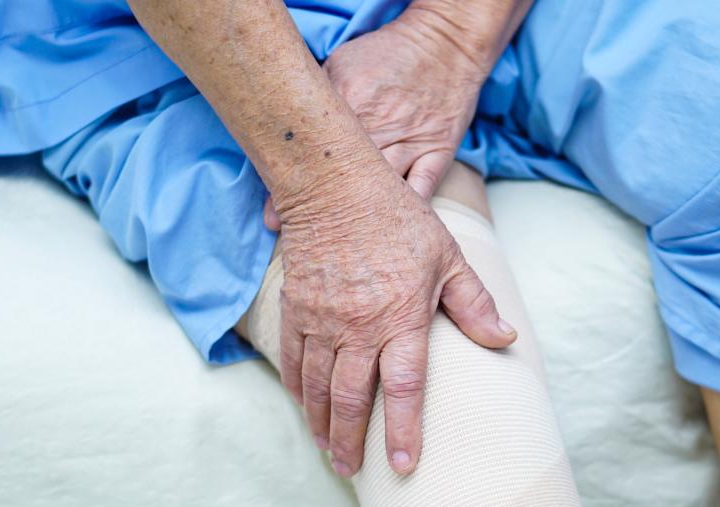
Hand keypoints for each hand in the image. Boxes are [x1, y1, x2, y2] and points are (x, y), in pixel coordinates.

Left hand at [263, 13, 486, 229]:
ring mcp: (411, 141)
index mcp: (351, 100)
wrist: (446, 44)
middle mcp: (380, 125)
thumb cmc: (389, 54)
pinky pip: (420, 192)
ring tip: (335, 250)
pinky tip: (387, 239)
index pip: (315, 149)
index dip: (290, 185)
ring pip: (379, 191)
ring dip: (356, 222)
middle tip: (296, 239)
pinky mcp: (436, 152)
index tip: (273, 217)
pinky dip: (404, 217)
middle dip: (317, 211)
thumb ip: (317, 99)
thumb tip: (285, 131)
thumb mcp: (342, 64)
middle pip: (342, 177)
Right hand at [276, 155, 515, 477]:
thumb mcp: (448, 258)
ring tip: (329, 452)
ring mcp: (322, 321)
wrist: (334, 185)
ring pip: (318, 388)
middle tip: (351, 472)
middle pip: (352, 399)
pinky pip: (293, 361)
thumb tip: (506, 339)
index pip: (404, 388)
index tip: (404, 466)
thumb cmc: (398, 218)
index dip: (405, 431)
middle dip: (352, 442)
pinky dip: (298, 390)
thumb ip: (474, 303)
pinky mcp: (296, 310)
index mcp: (401, 318)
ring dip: (322, 425)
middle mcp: (358, 328)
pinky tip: (305, 410)